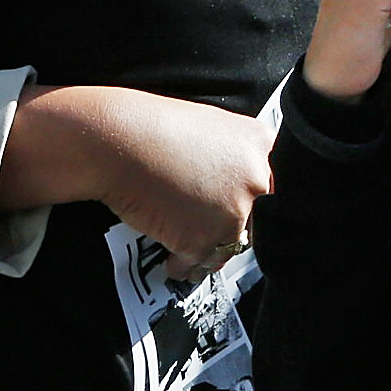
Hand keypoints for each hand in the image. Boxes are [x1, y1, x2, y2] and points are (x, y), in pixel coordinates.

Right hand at [90, 94, 275, 283]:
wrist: (115, 140)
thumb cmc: (151, 127)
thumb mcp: (210, 126)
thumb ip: (234, 155)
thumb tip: (238, 181)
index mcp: (260, 146)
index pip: (275, 188)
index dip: (256, 202)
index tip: (246, 211)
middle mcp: (254, 180)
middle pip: (256, 222)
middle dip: (231, 229)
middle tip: (208, 227)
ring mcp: (231, 213)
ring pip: (227, 247)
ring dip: (207, 250)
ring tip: (188, 246)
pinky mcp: (202, 240)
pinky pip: (197, 263)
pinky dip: (183, 263)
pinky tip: (172, 256)